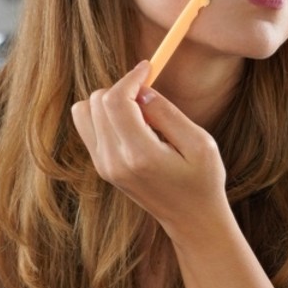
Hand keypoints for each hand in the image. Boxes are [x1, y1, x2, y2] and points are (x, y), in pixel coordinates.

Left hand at [70, 61, 228, 237]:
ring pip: (85, 112)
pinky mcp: (102, 167)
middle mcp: (114, 161)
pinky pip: (88, 126)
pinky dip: (105, 115)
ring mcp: (104, 166)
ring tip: (139, 111)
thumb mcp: (200, 144)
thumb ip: (168, 114)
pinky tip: (132, 125)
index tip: (149, 68)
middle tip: (150, 93)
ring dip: (109, 101)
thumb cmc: (203, 181)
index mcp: (140, 155)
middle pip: (97, 102)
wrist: (191, 219)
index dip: (130, 77)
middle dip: (122, 88)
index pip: (115, 101)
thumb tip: (143, 90)